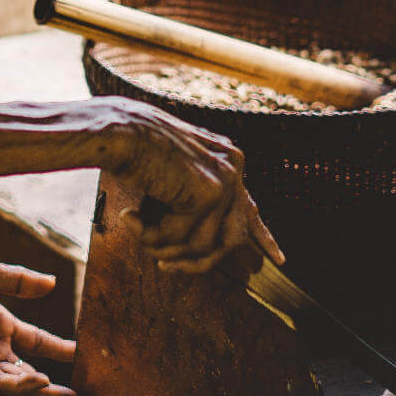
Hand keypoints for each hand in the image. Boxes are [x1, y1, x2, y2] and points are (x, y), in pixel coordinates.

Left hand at [0, 251, 76, 395]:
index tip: (83, 355)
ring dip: (40, 392)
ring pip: (14, 383)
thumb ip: (19, 281)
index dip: (59, 349)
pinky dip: (16, 384)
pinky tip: (37, 381)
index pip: (36, 342)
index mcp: (0, 325)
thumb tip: (53, 282)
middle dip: (52, 391)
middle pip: (28, 374)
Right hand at [96, 97, 284, 272]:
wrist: (115, 130)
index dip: (263, 237)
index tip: (279, 260)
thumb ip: (190, 201)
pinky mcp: (208, 192)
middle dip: (198, 261)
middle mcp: (233, 166)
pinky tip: (131, 218)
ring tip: (135, 230)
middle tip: (165, 266)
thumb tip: (199, 247)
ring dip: (163, 246)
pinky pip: (180, 238)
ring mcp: (225, 179)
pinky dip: (151, 236)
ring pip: (203, 245)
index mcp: (226, 158)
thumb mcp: (170, 174)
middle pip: (232, 239)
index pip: (249, 207)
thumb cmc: (131, 150)